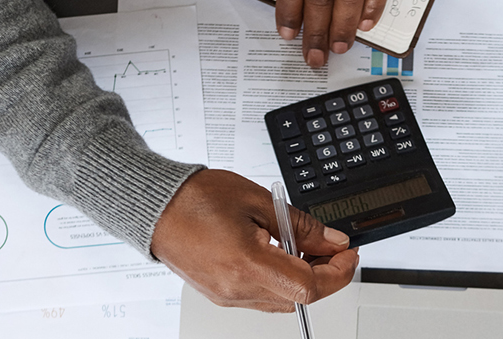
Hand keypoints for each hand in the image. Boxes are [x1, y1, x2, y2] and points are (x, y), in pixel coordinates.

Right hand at [151, 169, 358, 311]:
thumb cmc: (196, 199)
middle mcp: (236, 288)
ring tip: (306, 248)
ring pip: (283, 302)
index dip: (338, 273)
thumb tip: (332, 242)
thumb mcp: (260, 201)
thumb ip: (302, 226)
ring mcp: (227, 296)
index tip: (347, 254)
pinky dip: (281, 281)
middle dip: (326, 275)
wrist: (155, 207)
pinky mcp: (221, 295)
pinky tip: (283, 256)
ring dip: (304, 280)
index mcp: (247, 263)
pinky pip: (263, 298)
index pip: (309, 287)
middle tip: (332, 248)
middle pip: (299, 299)